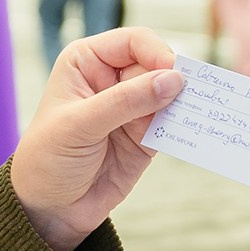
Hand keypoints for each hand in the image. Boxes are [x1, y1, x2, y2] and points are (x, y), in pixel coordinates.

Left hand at [10, 27, 183, 250]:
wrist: (48, 208)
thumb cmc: (48, 159)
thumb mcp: (79, 125)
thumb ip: (125, 101)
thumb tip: (173, 80)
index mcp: (88, 62)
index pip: (133, 42)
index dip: (157, 52)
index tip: (173, 74)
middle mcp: (112, 79)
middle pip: (158, 65)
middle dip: (175, 80)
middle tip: (193, 97)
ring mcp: (131, 108)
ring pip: (170, 93)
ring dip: (185, 102)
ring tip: (201, 112)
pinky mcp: (146, 135)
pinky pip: (174, 123)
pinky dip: (185, 124)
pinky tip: (194, 130)